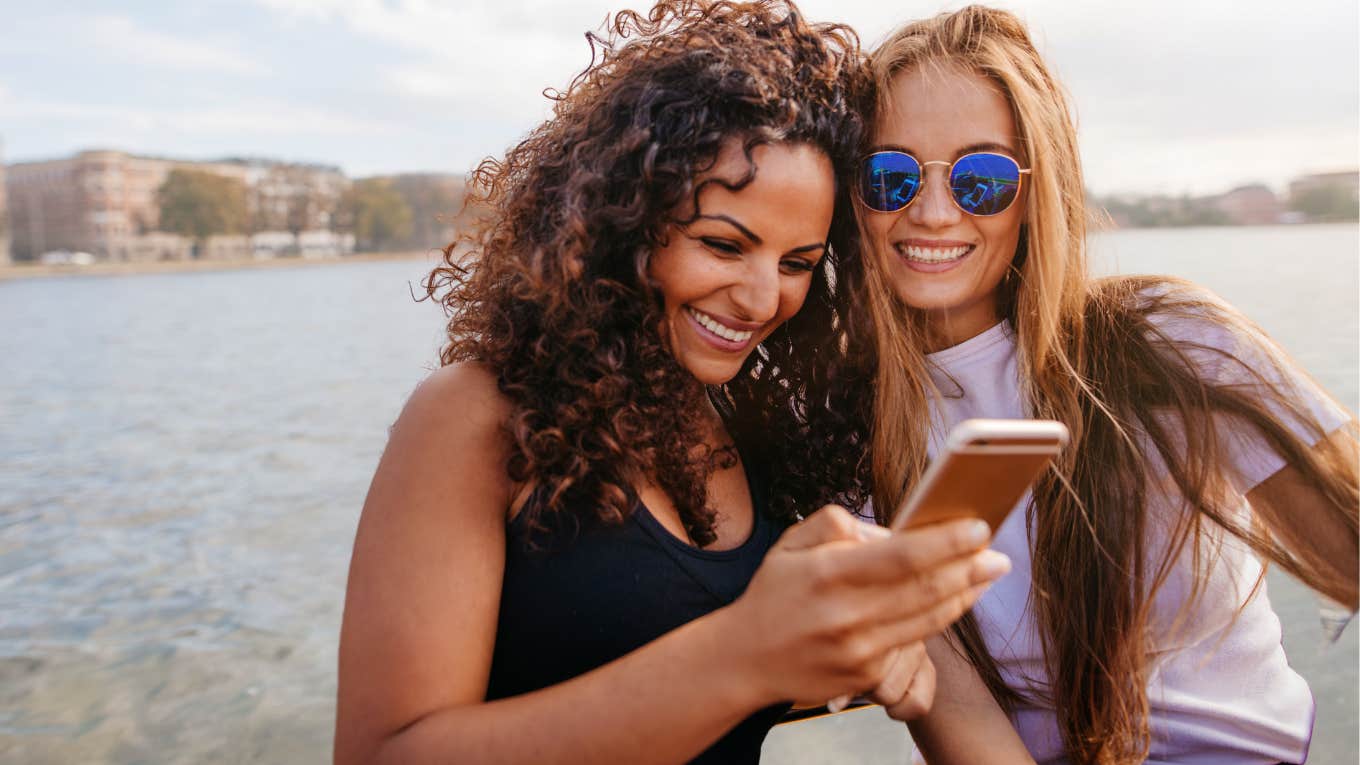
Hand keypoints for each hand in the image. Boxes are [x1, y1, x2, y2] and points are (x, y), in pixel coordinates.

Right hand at [724, 505, 1009, 706]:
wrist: (746, 659)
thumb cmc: (774, 593)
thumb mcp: (792, 543)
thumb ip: (838, 523)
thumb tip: (890, 530)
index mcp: (828, 573)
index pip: (903, 555)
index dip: (948, 541)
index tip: (978, 527)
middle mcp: (846, 615)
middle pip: (927, 589)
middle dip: (972, 569)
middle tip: (998, 555)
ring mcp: (858, 651)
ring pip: (929, 620)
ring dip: (966, 595)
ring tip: (987, 575)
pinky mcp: (866, 677)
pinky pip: (913, 645)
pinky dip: (938, 621)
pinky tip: (954, 602)